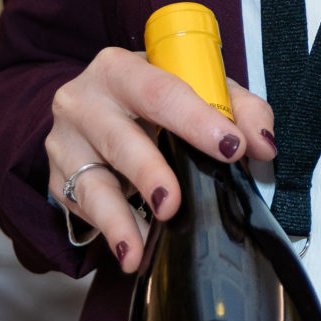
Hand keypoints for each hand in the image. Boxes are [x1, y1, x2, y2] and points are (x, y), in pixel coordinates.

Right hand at [43, 47, 275, 270]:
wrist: (94, 108)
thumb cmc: (153, 98)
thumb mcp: (197, 89)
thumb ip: (238, 109)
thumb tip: (263, 145)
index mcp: (121, 68)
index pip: (161, 92)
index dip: (197, 120)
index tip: (232, 148)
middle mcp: (84, 100)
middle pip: (119, 137)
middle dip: (149, 171)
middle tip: (174, 203)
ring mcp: (65, 142)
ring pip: (93, 181)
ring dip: (118, 216)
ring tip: (138, 245)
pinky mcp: (57, 178)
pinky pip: (83, 209)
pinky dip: (109, 231)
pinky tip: (129, 251)